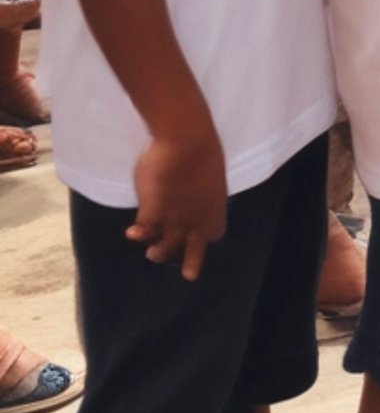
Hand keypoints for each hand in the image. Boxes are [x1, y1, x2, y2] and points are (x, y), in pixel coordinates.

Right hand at [128, 123, 227, 279]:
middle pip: (194, 247)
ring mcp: (174, 216)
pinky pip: (145, 231)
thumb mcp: (208, 173)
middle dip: (190, 261)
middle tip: (187, 273)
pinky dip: (138, 234)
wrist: (186, 138)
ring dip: (159, 251)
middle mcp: (196, 217)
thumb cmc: (200, 148)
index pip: (214, 232)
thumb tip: (193, 195)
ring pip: (165, 245)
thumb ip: (200, 191)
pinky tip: (131, 234)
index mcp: (215, 205)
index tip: (199, 241)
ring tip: (151, 252)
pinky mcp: (153, 211)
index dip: (205, 237)